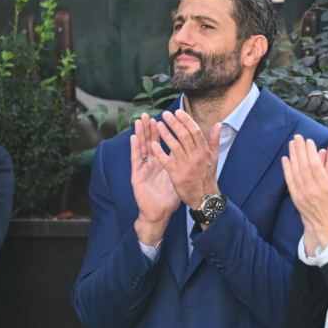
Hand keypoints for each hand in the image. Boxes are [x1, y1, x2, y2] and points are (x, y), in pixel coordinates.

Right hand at [131, 114, 179, 245]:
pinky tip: (133, 137)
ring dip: (140, 133)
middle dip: (149, 128)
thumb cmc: (168, 198)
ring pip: (141, 147)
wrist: (159, 213)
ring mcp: (143, 169)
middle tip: (147, 114)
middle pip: (149, 142)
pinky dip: (134, 148)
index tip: (163, 119)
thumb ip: (184, 165)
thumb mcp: (179, 178)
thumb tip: (193, 155)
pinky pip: (136, 160)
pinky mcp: (137, 176)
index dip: (162, 131)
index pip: (161, 143)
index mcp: (161, 163)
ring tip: (139, 120)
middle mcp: (151, 164)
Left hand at [152, 109, 220, 210]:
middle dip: (173, 123)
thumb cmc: (208, 176)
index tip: (177, 112)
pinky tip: (153, 144)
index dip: (186, 120)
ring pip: (174, 146)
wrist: (205, 197)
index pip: (195, 131)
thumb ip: (214, 140)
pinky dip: (160, 152)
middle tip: (165, 114)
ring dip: (165, 134)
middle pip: (183, 136)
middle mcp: (196, 156)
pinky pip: (167, 161)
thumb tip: (218, 124)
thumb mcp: (215, 158)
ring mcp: (186, 166)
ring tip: (157, 124)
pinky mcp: (177, 175)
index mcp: (204, 151)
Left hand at [281, 135, 327, 249]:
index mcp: (325, 187)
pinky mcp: (296, 199)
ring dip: (293, 156)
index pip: (315, 165)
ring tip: (291, 144)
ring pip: (295, 172)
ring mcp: (302, 195)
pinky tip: (285, 159)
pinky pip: (290, 182)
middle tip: (298, 137)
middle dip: (300, 149)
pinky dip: (287, 170)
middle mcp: (312, 190)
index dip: (310, 152)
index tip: (309, 141)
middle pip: (303, 165)